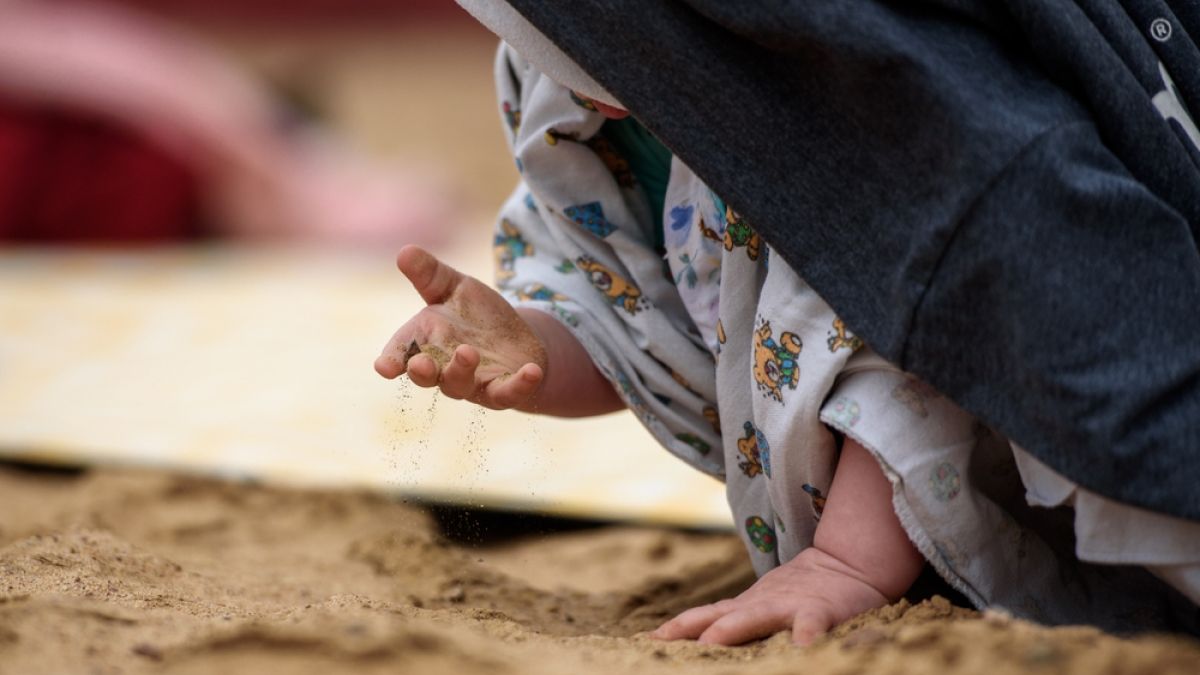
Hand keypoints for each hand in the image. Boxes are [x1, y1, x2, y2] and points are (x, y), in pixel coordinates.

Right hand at [375, 245, 546, 409]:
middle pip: (427, 375)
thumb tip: (404, 251)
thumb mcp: (455, 287)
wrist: (515, 340)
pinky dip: (520, 385)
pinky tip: (532, 372)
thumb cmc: (475, 315)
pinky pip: (508, 393)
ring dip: (461, 370)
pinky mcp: (502, 391)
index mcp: (424, 342)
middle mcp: (442, 368)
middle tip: (420, 364)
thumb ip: (430, 274)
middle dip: (421, 371)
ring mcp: (471, 383)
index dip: (391, 360)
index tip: (384, 367)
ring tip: (469, 352)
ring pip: (460, 385)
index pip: (401, 353)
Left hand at [650, 546, 889, 645]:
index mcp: (745, 608)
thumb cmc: (799, 594)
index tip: (648, 640)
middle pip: (721, 617)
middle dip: (693, 631)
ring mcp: (789, 606)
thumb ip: (729, 621)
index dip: (676, 628)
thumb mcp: (759, 606)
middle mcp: (761, 605)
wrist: (848, 563)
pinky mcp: (820, 611)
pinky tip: (801, 651)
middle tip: (664, 644)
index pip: (703, 617)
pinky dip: (805, 638)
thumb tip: (694, 640)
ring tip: (709, 643)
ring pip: (756, 616)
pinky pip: (812, 626)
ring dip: (731, 629)